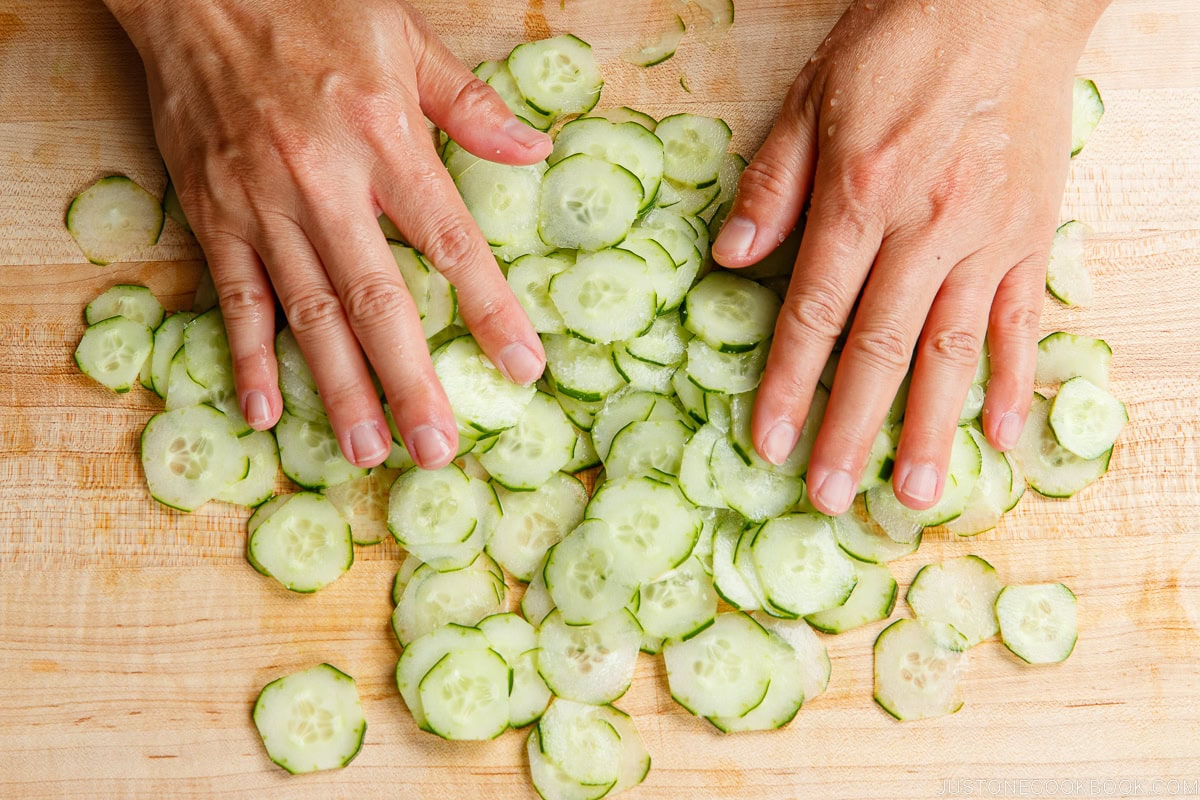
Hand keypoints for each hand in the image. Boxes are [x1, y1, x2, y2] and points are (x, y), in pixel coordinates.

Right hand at [105, 0, 551, 468]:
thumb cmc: (310, 8)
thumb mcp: (405, 39)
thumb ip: (470, 106)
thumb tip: (535, 148)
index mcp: (385, 138)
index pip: (452, 243)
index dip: (490, 311)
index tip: (524, 369)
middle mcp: (325, 183)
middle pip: (376, 301)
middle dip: (410, 382)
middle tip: (437, 449)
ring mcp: (262, 204)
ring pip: (307, 315)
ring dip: (338, 389)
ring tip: (368, 452)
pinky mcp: (212, 213)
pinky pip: (234, 297)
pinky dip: (248, 356)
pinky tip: (265, 412)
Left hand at [713, 0, 1109, 514]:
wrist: (1002, 0)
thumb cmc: (896, 45)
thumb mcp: (810, 99)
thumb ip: (769, 186)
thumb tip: (728, 260)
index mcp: (858, 194)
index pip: (815, 312)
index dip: (788, 385)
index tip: (771, 445)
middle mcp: (924, 225)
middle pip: (881, 347)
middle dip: (853, 429)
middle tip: (835, 500)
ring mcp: (986, 235)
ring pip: (955, 348)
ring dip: (934, 427)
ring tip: (919, 494)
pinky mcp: (1031, 234)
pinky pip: (1023, 318)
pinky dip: (1014, 378)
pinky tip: (999, 433)